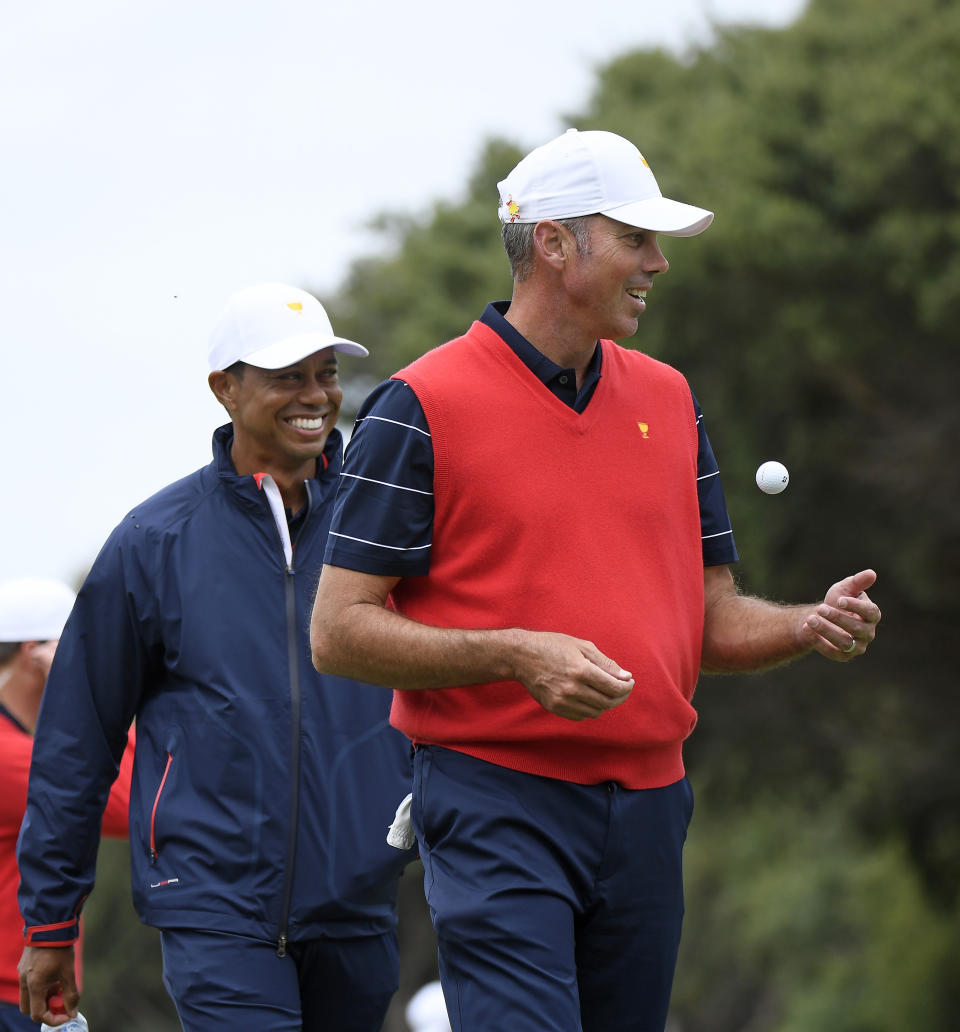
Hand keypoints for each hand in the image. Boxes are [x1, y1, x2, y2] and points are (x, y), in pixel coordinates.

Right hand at [18, 945, 77, 1024]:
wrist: (50, 925)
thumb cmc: (60, 948)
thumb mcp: (69, 972)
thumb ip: (71, 994)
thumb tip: (72, 1012)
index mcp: (34, 985)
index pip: (38, 1014)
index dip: (53, 1018)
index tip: (66, 1014)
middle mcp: (24, 982)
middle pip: (29, 1009)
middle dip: (45, 1009)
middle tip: (60, 1000)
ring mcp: (22, 974)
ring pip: (28, 997)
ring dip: (43, 997)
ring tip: (59, 985)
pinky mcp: (23, 966)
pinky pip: (28, 984)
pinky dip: (40, 987)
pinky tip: (53, 975)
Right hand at [511, 630, 633, 720]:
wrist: (522, 656)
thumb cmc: (553, 646)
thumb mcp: (582, 646)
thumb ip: (606, 663)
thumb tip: (626, 677)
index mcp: (581, 671)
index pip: (614, 688)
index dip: (626, 687)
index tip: (629, 682)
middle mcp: (572, 689)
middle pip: (607, 702)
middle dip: (620, 697)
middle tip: (622, 688)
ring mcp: (562, 701)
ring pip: (596, 711)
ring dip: (605, 703)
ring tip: (605, 691)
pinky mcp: (554, 707)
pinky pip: (581, 716)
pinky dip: (590, 709)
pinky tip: (589, 696)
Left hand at [800, 569, 880, 660]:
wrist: (822, 616)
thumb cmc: (838, 601)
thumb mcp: (846, 588)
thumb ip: (858, 582)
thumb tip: (871, 573)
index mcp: (872, 615)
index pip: (870, 612)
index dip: (855, 606)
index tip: (839, 600)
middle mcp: (868, 632)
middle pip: (856, 628)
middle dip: (837, 618)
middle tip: (820, 608)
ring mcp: (857, 646)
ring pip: (844, 642)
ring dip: (826, 630)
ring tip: (810, 619)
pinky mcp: (843, 656)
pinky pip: (832, 652)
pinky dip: (818, 641)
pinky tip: (805, 628)